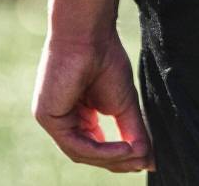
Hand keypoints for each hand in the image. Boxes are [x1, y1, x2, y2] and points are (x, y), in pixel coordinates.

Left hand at [32, 31, 153, 172]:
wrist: (89, 35)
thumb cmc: (105, 60)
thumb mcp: (125, 104)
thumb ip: (134, 131)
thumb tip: (150, 159)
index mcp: (78, 114)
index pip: (97, 144)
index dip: (120, 155)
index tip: (146, 159)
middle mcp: (63, 119)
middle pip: (89, 152)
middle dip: (117, 161)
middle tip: (143, 163)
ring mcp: (53, 119)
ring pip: (82, 152)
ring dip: (111, 158)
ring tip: (137, 155)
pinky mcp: (48, 117)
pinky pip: (75, 144)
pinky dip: (101, 150)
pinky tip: (123, 148)